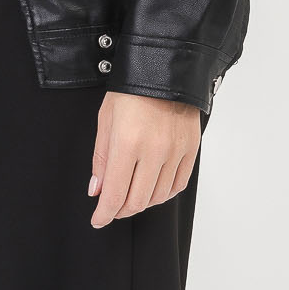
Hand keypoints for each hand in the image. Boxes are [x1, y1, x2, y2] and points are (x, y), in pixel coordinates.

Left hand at [87, 91, 202, 227]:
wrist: (165, 69)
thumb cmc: (130, 91)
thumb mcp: (105, 121)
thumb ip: (102, 160)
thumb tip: (97, 191)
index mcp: (128, 144)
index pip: (116, 194)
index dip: (105, 213)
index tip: (98, 220)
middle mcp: (154, 151)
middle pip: (137, 201)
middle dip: (121, 210)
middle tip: (112, 208)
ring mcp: (176, 152)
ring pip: (158, 197)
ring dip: (142, 203)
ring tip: (131, 196)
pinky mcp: (191, 150)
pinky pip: (178, 185)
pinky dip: (163, 193)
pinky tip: (152, 188)